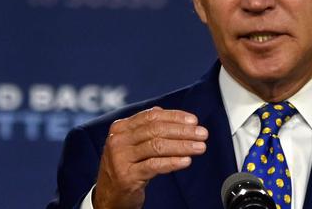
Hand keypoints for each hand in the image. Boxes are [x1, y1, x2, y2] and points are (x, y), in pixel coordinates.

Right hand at [92, 106, 207, 208]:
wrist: (109, 195)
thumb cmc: (127, 166)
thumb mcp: (133, 144)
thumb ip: (148, 128)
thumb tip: (175, 117)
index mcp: (121, 127)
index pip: (152, 116)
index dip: (175, 117)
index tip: (194, 121)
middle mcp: (118, 140)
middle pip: (156, 130)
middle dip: (183, 131)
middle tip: (202, 134)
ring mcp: (120, 158)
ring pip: (157, 146)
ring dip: (183, 146)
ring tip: (200, 147)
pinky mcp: (126, 176)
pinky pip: (154, 165)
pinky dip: (173, 162)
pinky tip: (186, 161)